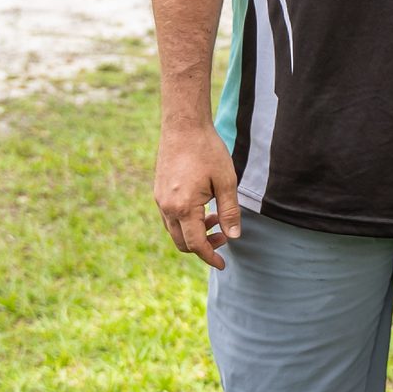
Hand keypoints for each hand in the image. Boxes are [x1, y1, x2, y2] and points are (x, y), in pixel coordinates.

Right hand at [153, 121, 239, 269]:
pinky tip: (204, 208)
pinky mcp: (158, 192)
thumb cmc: (208, 151)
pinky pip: (170, 218)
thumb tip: (234, 236)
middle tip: (225, 236)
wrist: (183, 126)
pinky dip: (186, 221)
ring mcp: (159, 200)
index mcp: (183, 207)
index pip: (195, 244)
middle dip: (203, 246)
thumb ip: (230, 211)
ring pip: (175, 231)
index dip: (210, 256)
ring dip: (195, 233)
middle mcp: (166, 208)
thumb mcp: (226, 181)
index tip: (222, 265)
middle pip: (182, 243)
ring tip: (217, 218)